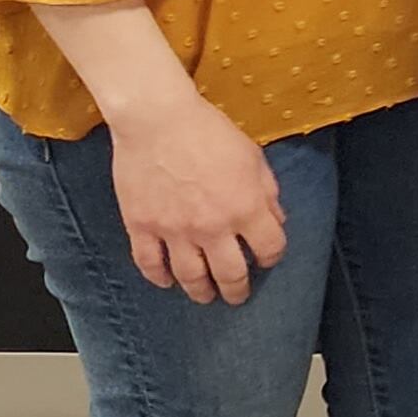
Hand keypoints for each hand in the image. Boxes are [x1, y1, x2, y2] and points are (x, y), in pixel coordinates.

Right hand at [106, 90, 289, 302]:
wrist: (157, 120)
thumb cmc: (209, 132)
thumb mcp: (253, 157)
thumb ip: (267, 192)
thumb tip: (276, 219)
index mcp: (245, 208)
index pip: (269, 248)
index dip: (272, 257)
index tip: (268, 258)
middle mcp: (212, 227)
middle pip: (230, 274)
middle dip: (238, 290)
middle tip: (237, 296)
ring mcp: (174, 230)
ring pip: (190, 277)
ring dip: (200, 291)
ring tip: (205, 296)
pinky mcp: (142, 226)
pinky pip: (149, 263)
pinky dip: (158, 277)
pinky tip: (166, 282)